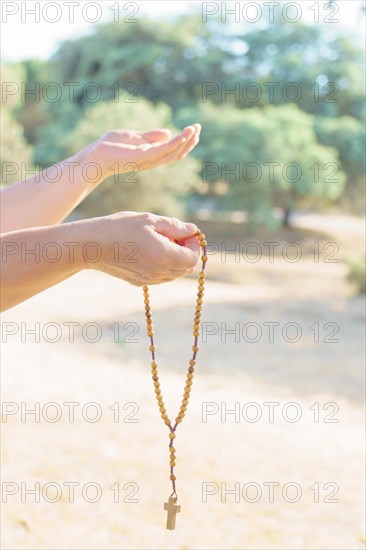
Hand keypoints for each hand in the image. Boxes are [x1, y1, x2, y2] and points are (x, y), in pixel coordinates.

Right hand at [81, 211, 199, 285]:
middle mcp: (159, 272)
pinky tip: (150, 251)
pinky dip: (163, 266)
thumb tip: (192, 230)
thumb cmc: (120, 228)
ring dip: (175, 260)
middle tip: (175, 236)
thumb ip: (175, 226)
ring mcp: (149, 279)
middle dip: (187, 253)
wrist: (92, 246)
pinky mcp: (139, 282)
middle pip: (186, 269)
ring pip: (174, 274)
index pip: (193, 258)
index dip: (194, 246)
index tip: (186, 234)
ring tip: (161, 242)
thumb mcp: (149, 220)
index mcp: (164, 255)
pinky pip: (160, 277)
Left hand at [82, 124, 200, 180]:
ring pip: (172, 153)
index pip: (173, 151)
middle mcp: (152, 161)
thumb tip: (168, 133)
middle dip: (189, 142)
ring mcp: (147, 160)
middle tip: (198, 128)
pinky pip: (162, 151)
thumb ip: (150, 137)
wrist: (94, 156)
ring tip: (195, 128)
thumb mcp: (134, 137)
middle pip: (176, 154)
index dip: (185, 142)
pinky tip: (182, 135)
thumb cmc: (110, 147)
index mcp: (151, 156)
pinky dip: (174, 143)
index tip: (194, 130)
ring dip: (185, 141)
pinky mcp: (141, 157)